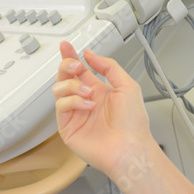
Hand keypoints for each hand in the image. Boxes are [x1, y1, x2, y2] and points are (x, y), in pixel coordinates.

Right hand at [52, 41, 157, 176]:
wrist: (130, 148)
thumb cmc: (133, 123)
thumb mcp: (127, 85)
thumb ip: (108, 67)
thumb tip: (90, 55)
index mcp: (99, 91)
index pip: (79, 70)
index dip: (71, 57)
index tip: (66, 46)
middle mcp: (85, 100)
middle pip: (65, 76)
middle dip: (67, 66)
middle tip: (75, 65)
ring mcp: (75, 114)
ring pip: (59, 89)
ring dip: (73, 85)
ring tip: (88, 92)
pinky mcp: (67, 127)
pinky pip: (61, 106)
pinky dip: (73, 101)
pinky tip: (87, 106)